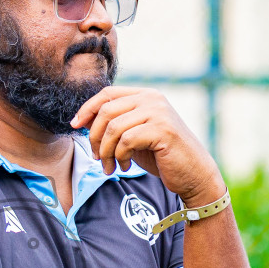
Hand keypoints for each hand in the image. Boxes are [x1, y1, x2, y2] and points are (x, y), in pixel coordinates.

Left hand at [70, 86, 225, 205]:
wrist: (193, 174)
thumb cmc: (162, 157)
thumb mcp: (133, 137)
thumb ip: (114, 125)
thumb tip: (82, 120)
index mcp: (145, 95)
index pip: (106, 94)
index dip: (87, 109)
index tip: (75, 126)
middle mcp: (152, 99)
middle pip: (106, 110)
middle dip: (94, 137)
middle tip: (96, 158)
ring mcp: (158, 112)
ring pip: (113, 127)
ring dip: (106, 151)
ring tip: (110, 167)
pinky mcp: (162, 129)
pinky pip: (126, 140)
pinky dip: (119, 156)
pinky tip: (125, 166)